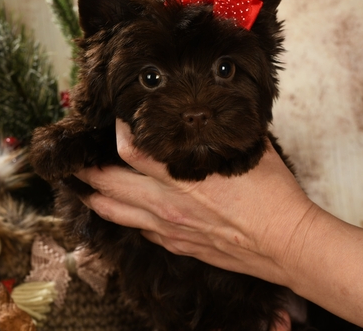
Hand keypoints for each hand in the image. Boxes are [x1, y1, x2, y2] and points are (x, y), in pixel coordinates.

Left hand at [75, 119, 317, 286]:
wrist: (287, 243)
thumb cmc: (274, 196)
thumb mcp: (249, 151)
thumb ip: (222, 133)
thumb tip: (213, 116)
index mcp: (185, 176)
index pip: (132, 151)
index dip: (118, 133)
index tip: (117, 122)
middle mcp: (170, 205)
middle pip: (111, 187)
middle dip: (89, 173)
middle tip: (76, 163)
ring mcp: (171, 229)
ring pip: (118, 215)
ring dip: (97, 200)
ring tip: (84, 190)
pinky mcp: (179, 246)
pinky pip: (142, 232)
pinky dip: (127, 220)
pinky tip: (124, 214)